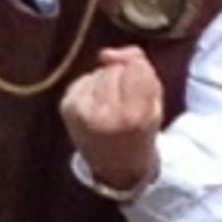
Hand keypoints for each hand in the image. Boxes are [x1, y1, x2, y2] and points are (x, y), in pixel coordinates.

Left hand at [59, 46, 163, 195]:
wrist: (116, 168)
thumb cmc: (141, 132)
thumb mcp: (155, 104)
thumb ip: (142, 69)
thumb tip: (107, 53)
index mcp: (133, 116)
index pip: (137, 68)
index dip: (141, 73)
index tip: (142, 91)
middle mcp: (104, 113)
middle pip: (116, 68)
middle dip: (123, 77)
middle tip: (126, 101)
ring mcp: (81, 110)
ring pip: (99, 71)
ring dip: (106, 82)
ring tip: (111, 105)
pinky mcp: (66, 106)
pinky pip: (84, 79)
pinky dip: (92, 87)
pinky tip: (96, 106)